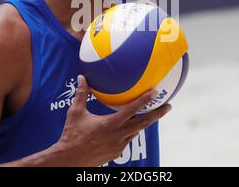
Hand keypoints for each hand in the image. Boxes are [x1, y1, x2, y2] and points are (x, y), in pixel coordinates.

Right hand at [55, 75, 171, 166]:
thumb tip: (81, 78)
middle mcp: (118, 135)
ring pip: (136, 131)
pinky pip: (127, 139)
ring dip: (145, 123)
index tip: (155, 93)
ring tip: (152, 115)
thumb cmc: (72, 135)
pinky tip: (129, 127)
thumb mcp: (76, 112)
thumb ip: (81, 94)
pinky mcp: (117, 152)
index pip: (132, 110)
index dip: (144, 100)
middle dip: (157, 114)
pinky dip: (131, 131)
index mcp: (110, 123)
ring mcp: (119, 145)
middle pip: (143, 123)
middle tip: (168, 106)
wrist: (70, 160)